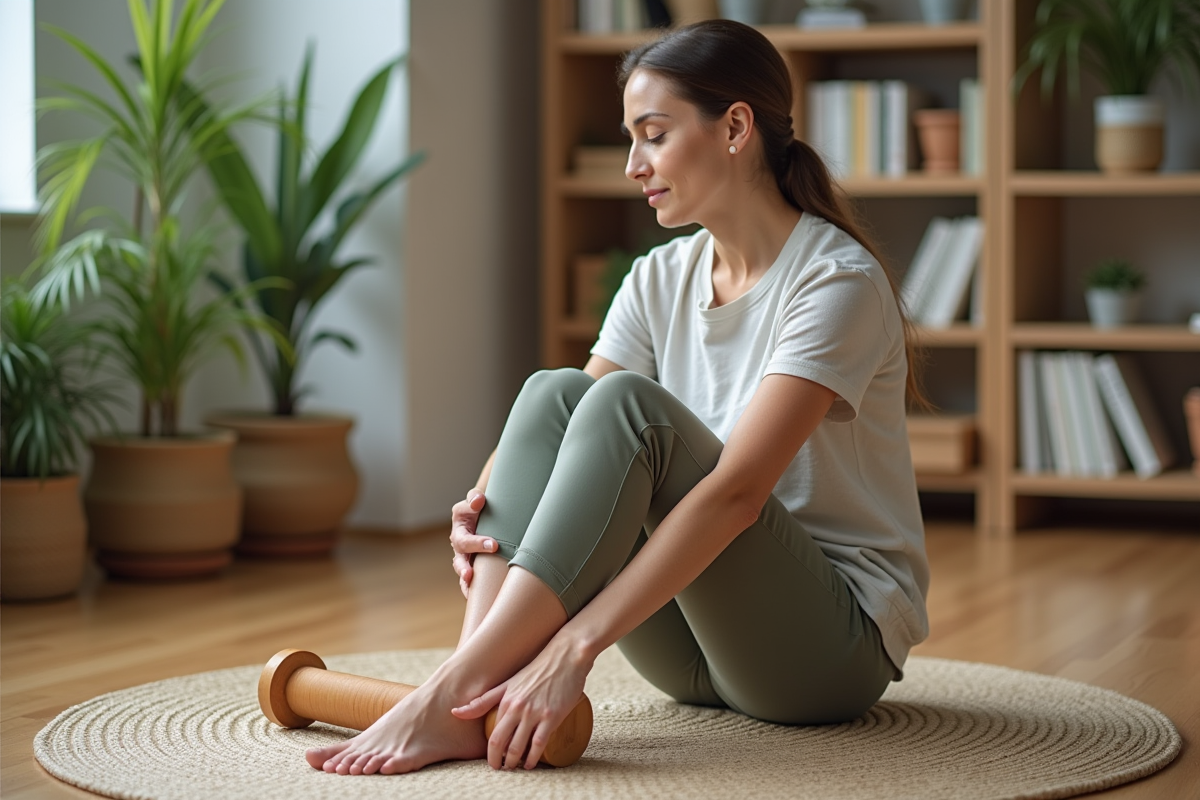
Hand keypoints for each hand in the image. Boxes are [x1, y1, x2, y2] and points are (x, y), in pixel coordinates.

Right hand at [449, 490, 495, 596]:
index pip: (465, 539)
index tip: (494, 545)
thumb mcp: (474, 500)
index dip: (478, 543)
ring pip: (463, 573)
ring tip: (469, 592)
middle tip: (470, 574)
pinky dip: (471, 590)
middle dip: (464, 568)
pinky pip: (470, 580)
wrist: (483, 514)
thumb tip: (479, 501)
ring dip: (465, 582)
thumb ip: (474, 499)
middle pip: (459, 560)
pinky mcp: (473, 565)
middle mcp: (460, 547)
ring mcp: (465, 558)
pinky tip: (479, 599)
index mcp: (459, 530)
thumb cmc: (479, 506)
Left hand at [451, 637, 591, 769]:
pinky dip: (533, 758)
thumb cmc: (537, 669)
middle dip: (498, 761)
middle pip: (500, 742)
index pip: (491, 733)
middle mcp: (517, 707)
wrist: (565, 656)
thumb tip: (455, 711)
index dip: (490, 752)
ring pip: (518, 746)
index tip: (493, 761)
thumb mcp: (509, 682)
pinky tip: (531, 764)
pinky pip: (539, 743)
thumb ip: (485, 699)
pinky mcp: (552, 716)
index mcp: (505, 700)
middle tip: (500, 769)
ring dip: (514, 762)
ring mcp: (534, 712)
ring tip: (515, 768)